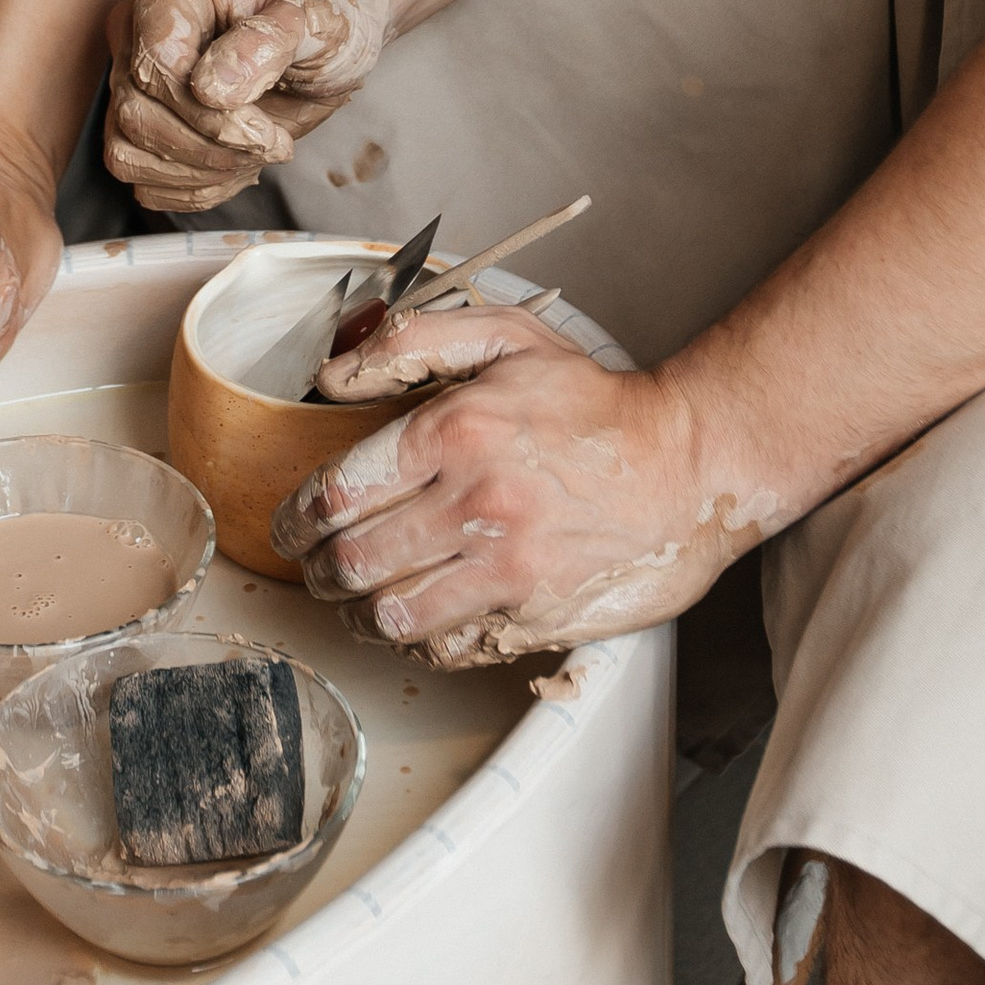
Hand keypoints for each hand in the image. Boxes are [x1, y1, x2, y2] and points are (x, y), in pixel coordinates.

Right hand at [104, 0, 392, 209]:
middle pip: (136, 112)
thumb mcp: (321, 18)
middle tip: (273, 143)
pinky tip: (238, 163)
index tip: (267, 130)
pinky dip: (194, 188)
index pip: (157, 61)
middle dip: (211, 146)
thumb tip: (210, 89)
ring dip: (201, 172)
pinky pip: (141, 178)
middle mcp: (137, 26)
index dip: (207, 111)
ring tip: (257, 152)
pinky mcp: (138, 122)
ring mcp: (133, 75)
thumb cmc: (324, 14)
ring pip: (128, 152)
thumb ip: (268, 42)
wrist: (326, 42)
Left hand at [273, 312, 768, 666]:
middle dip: (316, 569)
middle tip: (315, 565)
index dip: (295, 518)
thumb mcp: (508, 338)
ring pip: (387, 613)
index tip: (291, 525)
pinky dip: (416, 640)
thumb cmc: (596, 403)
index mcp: (456, 432)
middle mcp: (475, 503)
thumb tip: (331, 374)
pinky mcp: (536, 615)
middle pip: (349, 561)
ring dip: (357, 610)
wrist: (693, 462)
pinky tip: (417, 618)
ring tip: (357, 597)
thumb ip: (412, 342)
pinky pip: (445, 647)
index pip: (335, 492)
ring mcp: (507, 567)